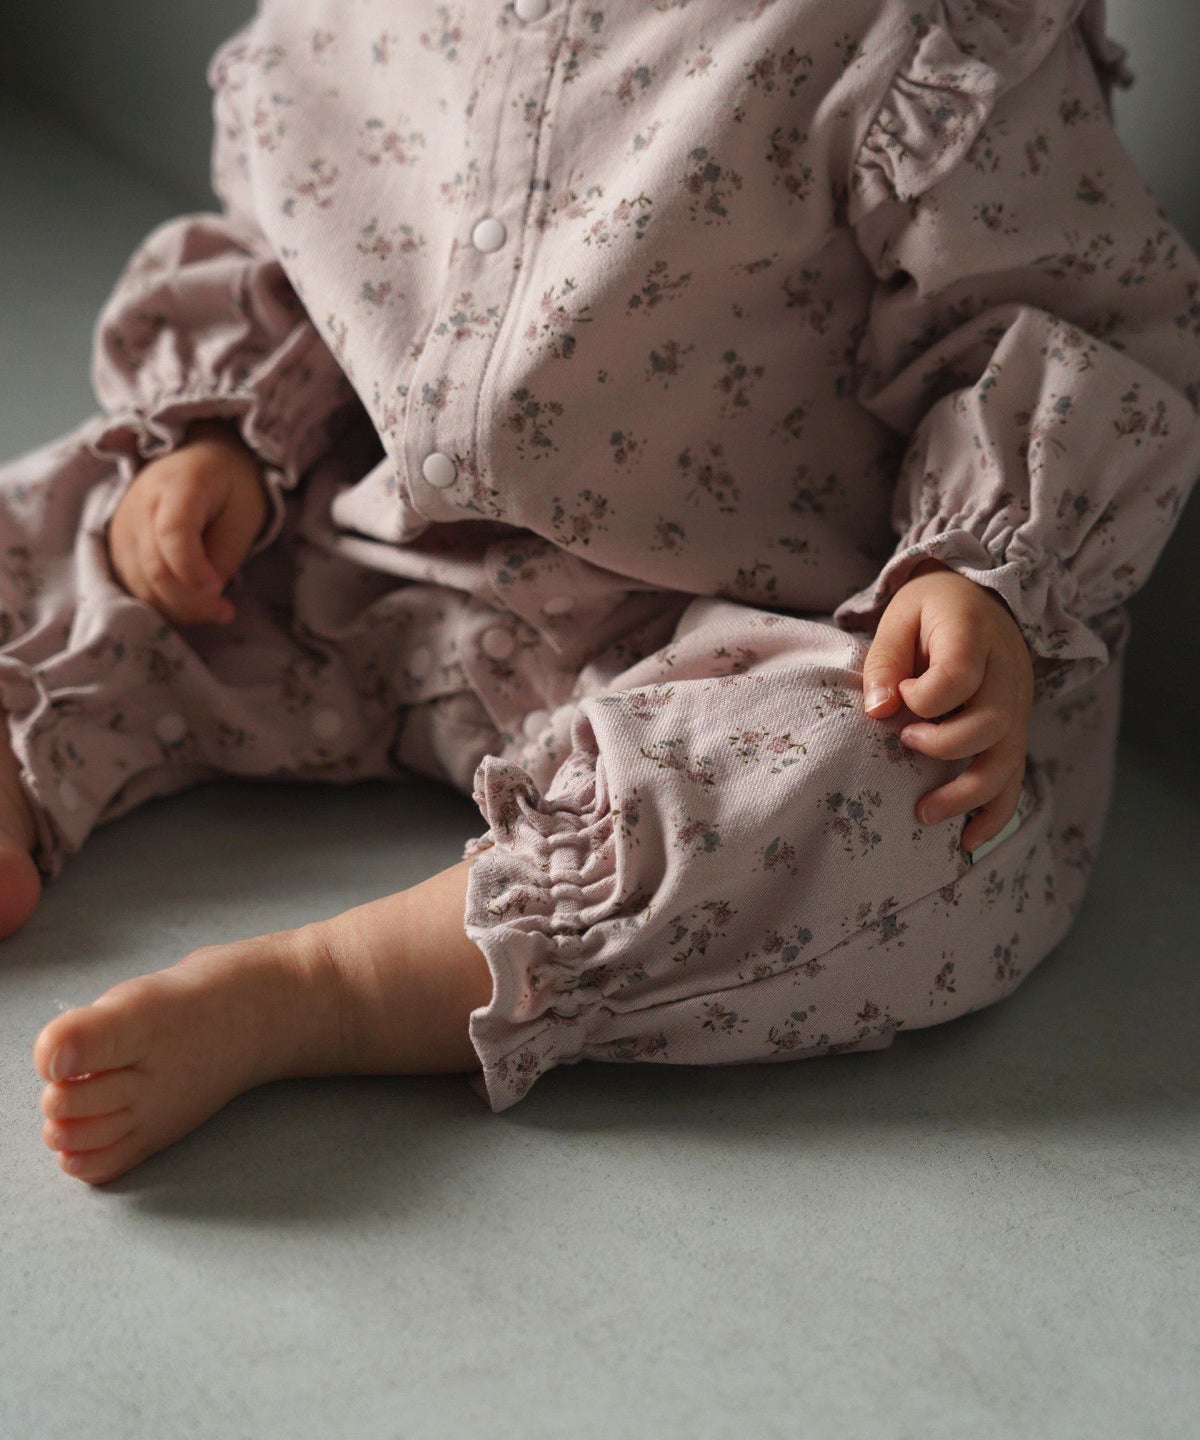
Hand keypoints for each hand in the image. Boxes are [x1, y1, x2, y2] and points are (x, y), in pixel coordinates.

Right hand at [106, 418, 269, 626]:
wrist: (197, 458)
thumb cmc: (229, 485)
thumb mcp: (245, 512)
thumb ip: (226, 553)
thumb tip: (206, 595)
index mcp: (177, 485)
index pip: (172, 534)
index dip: (194, 571)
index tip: (219, 592)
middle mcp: (139, 506)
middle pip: (155, 570)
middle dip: (193, 603)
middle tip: (225, 612)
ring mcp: (121, 528)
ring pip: (141, 587)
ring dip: (180, 609)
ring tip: (215, 609)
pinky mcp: (117, 548)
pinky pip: (134, 588)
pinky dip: (163, 605)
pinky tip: (191, 604)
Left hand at [861, 558, 1034, 854]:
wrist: (980, 597)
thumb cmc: (932, 610)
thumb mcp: (900, 616)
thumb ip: (886, 660)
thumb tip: (877, 711)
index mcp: (975, 637)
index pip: (958, 676)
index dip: (923, 696)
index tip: (899, 695)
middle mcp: (1007, 674)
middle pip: (991, 723)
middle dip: (944, 746)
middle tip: (904, 742)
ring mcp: (1017, 706)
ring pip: (1007, 760)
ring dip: (967, 794)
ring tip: (924, 813)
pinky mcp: (1015, 731)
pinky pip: (1014, 777)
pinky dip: (995, 812)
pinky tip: (969, 838)